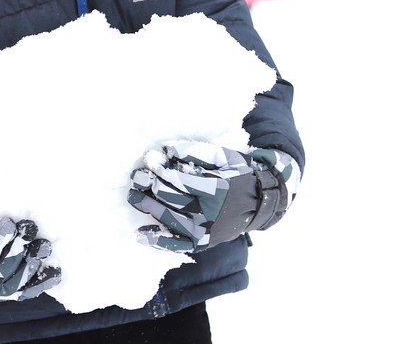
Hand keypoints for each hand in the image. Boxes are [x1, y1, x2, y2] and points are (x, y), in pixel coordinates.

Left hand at [128, 141, 298, 252]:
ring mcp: (206, 231)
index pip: (180, 181)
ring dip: (147, 206)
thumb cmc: (238, 174)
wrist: (260, 202)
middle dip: (150, 185)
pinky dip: (158, 241)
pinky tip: (140, 234)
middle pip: (171, 199)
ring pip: (169, 219)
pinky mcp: (202, 243)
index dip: (161, 170)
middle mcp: (210, 214)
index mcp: (218, 190)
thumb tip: (167, 150)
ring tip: (133, 196)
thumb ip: (196, 152)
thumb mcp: (223, 157)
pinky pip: (177, 244)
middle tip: (137, 176)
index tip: (149, 161)